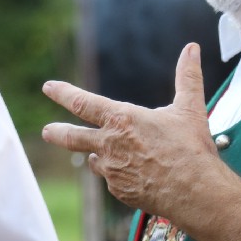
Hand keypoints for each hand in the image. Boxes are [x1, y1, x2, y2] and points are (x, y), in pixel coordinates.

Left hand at [42, 44, 218, 218]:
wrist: (194, 192)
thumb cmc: (190, 149)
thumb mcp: (189, 108)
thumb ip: (187, 76)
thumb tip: (192, 49)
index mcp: (121, 119)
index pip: (82, 103)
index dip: (62, 93)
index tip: (48, 87)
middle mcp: (109, 145)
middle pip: (72, 138)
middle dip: (56, 133)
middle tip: (46, 131)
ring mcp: (111, 170)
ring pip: (96, 160)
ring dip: (98, 155)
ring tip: (108, 154)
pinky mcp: (119, 191)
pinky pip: (113, 179)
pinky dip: (119, 173)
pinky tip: (136, 174)